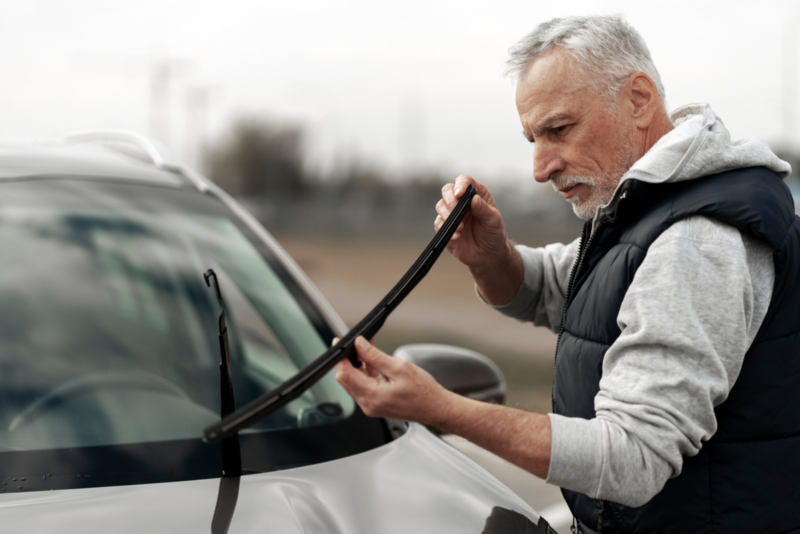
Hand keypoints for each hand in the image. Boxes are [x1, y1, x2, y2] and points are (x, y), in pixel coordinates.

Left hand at [334, 336, 453, 424]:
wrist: (435, 407)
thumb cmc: (423, 391)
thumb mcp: (399, 367)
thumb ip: (375, 356)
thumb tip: (359, 344)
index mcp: (373, 395)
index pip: (345, 375)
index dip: (340, 357)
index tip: (339, 343)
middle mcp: (368, 404)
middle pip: (346, 379)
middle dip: (349, 359)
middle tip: (358, 344)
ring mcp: (371, 406)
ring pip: (354, 382)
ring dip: (357, 365)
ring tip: (368, 350)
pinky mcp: (375, 405)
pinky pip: (363, 387)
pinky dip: (365, 373)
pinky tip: (373, 363)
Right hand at [435, 175, 509, 270]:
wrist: (488, 255)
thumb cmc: (493, 234)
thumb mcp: (494, 221)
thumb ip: (484, 209)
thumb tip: (474, 199)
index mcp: (476, 195)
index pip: (464, 181)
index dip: (460, 185)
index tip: (460, 194)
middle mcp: (462, 202)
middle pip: (448, 190)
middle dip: (450, 199)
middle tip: (456, 210)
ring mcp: (452, 214)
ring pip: (440, 205)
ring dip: (447, 215)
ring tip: (461, 228)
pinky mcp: (445, 227)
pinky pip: (438, 223)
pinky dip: (445, 228)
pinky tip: (457, 236)